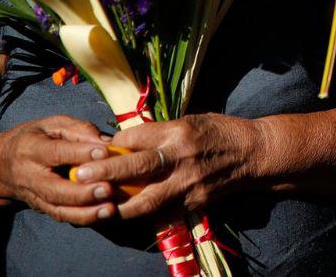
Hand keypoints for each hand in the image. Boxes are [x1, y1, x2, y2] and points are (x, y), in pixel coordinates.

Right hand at [0, 116, 115, 223]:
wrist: (2, 163)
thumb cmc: (36, 138)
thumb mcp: (53, 125)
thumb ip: (79, 130)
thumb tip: (108, 142)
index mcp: (32, 149)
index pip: (56, 153)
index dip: (80, 153)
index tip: (105, 152)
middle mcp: (31, 176)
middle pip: (55, 189)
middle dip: (82, 192)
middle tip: (108, 189)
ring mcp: (35, 196)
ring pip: (58, 209)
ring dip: (85, 213)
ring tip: (109, 209)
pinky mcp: (42, 208)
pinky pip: (61, 216)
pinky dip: (83, 219)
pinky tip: (103, 216)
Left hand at [71, 113, 260, 218]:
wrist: (255, 152)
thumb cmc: (222, 131)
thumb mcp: (192, 120)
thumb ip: (162, 132)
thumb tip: (130, 141)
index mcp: (179, 131)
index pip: (135, 137)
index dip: (115, 143)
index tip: (103, 147)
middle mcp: (181, 157)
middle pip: (135, 167)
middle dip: (104, 172)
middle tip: (80, 174)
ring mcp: (188, 182)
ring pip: (145, 200)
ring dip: (119, 206)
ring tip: (99, 208)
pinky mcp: (195, 201)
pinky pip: (164, 211)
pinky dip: (146, 214)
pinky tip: (131, 214)